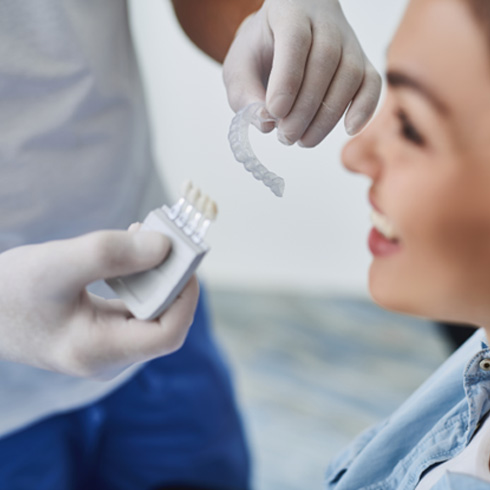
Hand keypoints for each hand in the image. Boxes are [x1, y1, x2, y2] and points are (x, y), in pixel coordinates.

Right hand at [0, 230, 198, 379]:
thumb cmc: (8, 291)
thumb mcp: (57, 265)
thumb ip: (111, 254)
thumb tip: (165, 246)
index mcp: (99, 352)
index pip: (167, 334)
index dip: (185, 296)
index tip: (185, 258)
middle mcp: (109, 358)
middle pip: (164, 320)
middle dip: (172, 278)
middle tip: (166, 238)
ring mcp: (107, 347)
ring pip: (152, 312)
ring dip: (158, 275)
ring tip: (146, 236)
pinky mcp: (103, 332)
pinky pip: (137, 307)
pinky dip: (141, 279)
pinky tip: (132, 251)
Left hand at [223, 0, 381, 145]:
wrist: (287, 34)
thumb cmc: (261, 51)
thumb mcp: (239, 67)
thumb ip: (244, 92)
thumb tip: (265, 122)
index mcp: (289, 11)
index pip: (295, 39)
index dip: (287, 79)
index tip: (275, 112)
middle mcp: (325, 22)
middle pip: (324, 61)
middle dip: (304, 108)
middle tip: (285, 136)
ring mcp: (349, 41)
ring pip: (349, 76)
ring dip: (327, 117)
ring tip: (302, 140)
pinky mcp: (362, 63)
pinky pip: (372, 84)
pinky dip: (364, 108)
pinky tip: (348, 130)